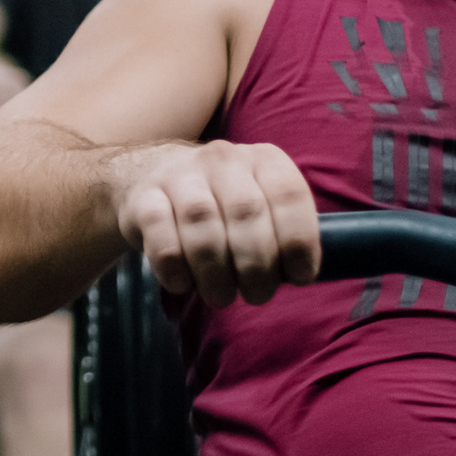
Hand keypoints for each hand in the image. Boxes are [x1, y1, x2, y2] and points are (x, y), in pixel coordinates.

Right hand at [110, 139, 319, 308]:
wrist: (148, 180)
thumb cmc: (221, 206)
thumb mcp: (260, 202)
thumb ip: (286, 230)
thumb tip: (312, 274)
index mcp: (263, 159)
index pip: (289, 195)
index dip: (300, 241)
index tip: (300, 277)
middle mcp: (223, 158)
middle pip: (247, 214)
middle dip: (257, 265)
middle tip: (256, 294)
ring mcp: (180, 174)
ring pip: (203, 226)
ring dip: (216, 273)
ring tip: (221, 296)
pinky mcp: (144, 196)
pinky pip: (162, 236)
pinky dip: (175, 269)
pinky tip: (182, 284)